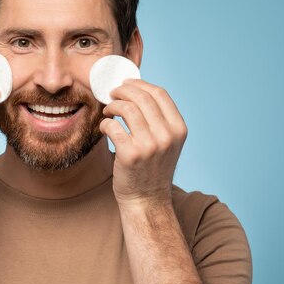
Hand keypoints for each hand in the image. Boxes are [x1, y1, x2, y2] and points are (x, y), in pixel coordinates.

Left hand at [99, 79, 187, 206]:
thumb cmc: (152, 167)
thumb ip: (159, 119)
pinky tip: (105, 127)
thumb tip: (135, 90)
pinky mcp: (130, 154)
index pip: (160, 94)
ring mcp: (149, 145)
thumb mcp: (167, 142)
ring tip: (108, 111)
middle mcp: (167, 136)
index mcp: (178, 129)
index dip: (140, 84)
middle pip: (142, 98)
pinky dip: (106, 123)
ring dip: (113, 106)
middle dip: (123, 90)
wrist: (147, 199)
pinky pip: (113, 126)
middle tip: (112, 94)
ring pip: (127, 109)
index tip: (126, 83)